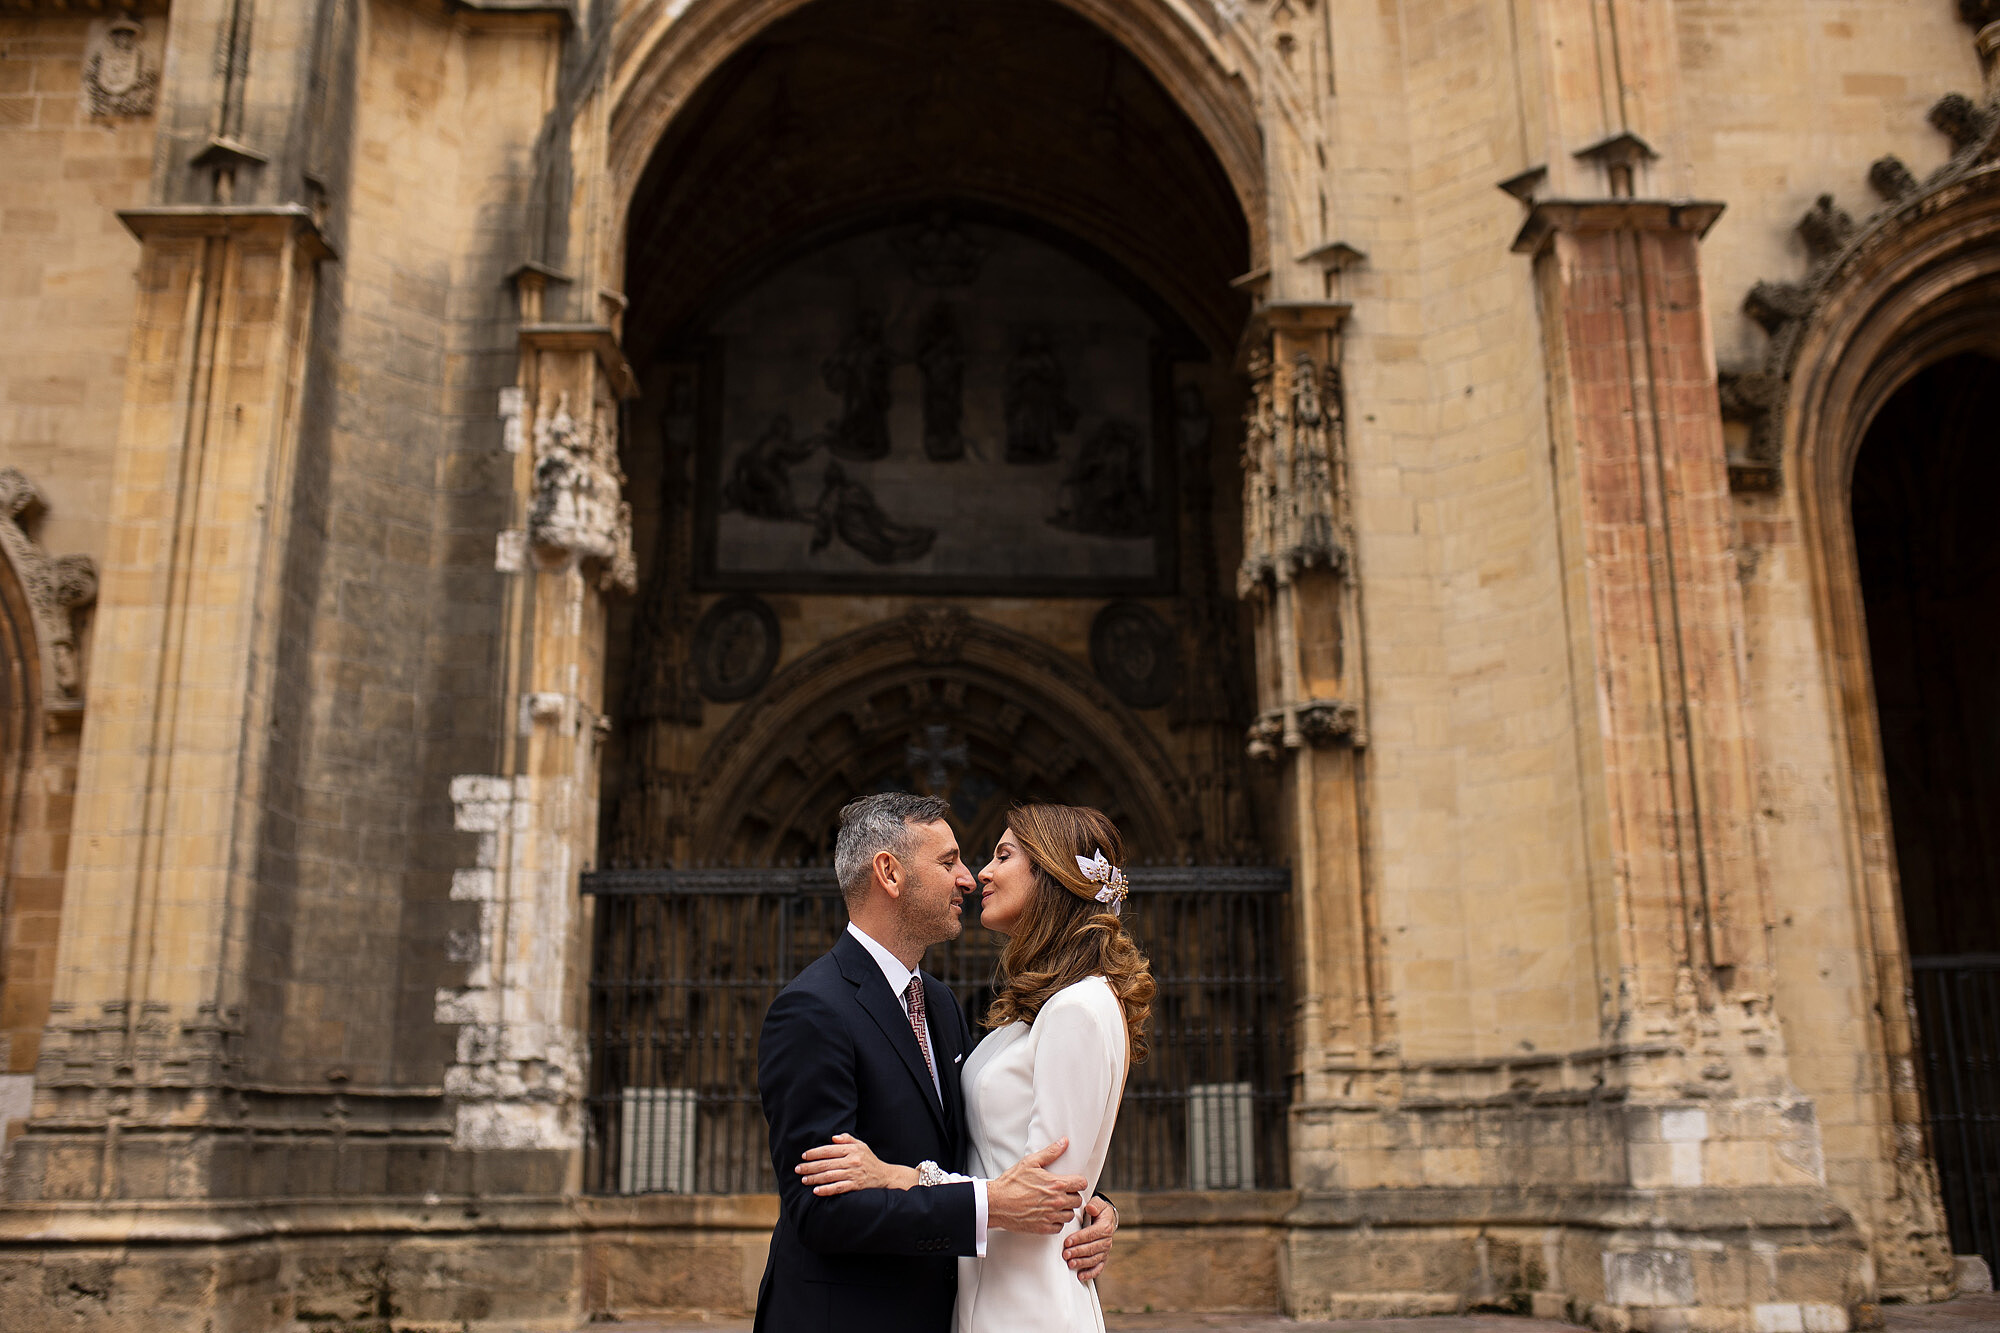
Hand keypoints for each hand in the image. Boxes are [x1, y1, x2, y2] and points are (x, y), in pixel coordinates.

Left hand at [796, 1133, 917, 1195]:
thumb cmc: (870, 1160)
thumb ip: (847, 1139)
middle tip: (798, 1169)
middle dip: (810, 1166)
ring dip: (815, 1178)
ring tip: (804, 1180)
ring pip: (830, 1176)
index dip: (814, 1153)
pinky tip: (817, 1191)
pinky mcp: (855, 1186)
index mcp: (852, 1150)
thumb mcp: (861, 1145)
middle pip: (826, 1164)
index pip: (829, 1150)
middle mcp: (852, 1161)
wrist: (885, 1176)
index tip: (804, 1156)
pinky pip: (838, 1188)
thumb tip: (833, 1137)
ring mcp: (853, 1174)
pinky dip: (826, 1189)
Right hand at [986, 1139, 1086, 1234]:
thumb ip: (1050, 1152)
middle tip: (1062, 1193)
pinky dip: (1056, 1222)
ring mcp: (1050, 1216)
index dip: (1078, 1182)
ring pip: (1070, 1215)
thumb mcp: (1030, 1162)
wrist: (996, 1203)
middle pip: (1078, 1200)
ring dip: (1065, 1210)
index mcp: (1056, 1184)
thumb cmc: (1011, 1183)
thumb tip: (1064, 1142)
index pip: (1082, 1184)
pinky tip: (1048, 1214)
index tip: (1072, 1182)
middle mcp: (1056, 1201)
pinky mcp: (1043, 1228)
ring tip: (1055, 1204)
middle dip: (1072, 1195)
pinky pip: (1059, 1227)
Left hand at [1063, 1195, 1117, 1281]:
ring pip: (1093, 1259)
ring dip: (1082, 1263)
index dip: (1079, 1238)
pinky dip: (1090, 1273)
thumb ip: (1094, 1204)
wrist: (1107, 1220)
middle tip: (1066, 1254)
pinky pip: (1098, 1268)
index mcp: (1105, 1227)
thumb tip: (1090, 1208)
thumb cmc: (1099, 1212)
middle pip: (1092, 1248)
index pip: (1091, 1234)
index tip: (1068, 1242)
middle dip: (1078, 1252)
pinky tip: (1081, 1276)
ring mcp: (1105, 1251)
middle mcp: (1107, 1241)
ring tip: (1071, 1264)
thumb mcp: (1098, 1203)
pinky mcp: (1102, 1259)